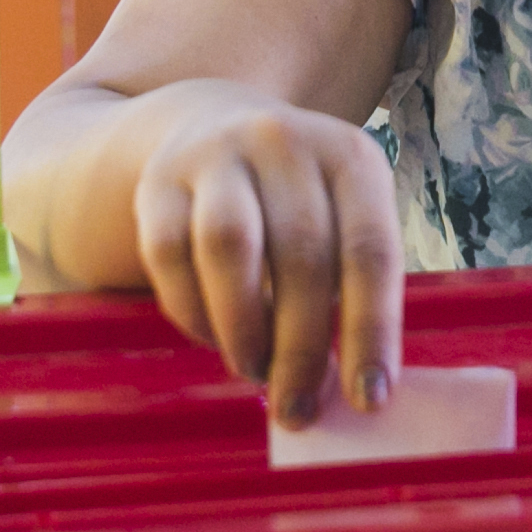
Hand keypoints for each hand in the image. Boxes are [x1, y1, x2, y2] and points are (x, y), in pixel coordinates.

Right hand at [130, 81, 402, 426]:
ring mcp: (217, 154)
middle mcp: (286, 143)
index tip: (368, 399)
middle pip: (301, 255)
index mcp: (351, 158)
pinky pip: (170, 254)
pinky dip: (192, 311)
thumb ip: (353, 284)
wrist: (211, 126)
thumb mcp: (342, 215)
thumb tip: (358, 387)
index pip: (371, 251)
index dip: (372, 332)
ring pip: (229, 247)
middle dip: (301, 347)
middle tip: (297, 406)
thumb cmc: (297, 201)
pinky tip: (213, 339)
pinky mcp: (160, 180)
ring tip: (254, 372)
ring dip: (244, 328)